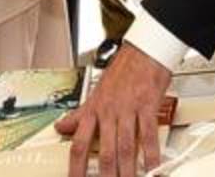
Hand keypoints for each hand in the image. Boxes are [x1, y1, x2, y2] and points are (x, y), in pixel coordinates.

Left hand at [57, 43, 172, 176]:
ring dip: (128, 170)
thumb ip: (79, 114)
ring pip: (126, 147)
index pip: (78, 143)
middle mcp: (109, 111)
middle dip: (106, 175)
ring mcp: (128, 109)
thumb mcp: (95, 93)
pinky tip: (153, 167)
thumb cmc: (122, 71)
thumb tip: (62, 127)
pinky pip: (149, 134)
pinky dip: (151, 154)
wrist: (143, 51)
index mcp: (93, 110)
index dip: (75, 167)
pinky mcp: (147, 106)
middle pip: (105, 151)